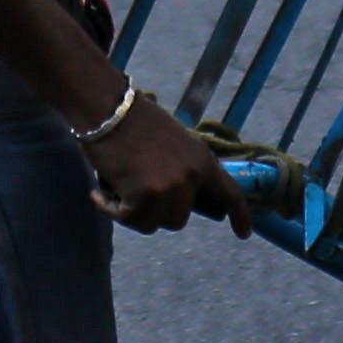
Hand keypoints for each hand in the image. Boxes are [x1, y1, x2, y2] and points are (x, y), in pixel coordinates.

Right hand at [82, 91, 249, 234]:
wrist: (108, 109)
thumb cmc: (134, 122)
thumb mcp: (175, 142)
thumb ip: (185, 170)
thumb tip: (185, 204)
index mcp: (203, 160)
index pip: (230, 193)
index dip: (240, 215)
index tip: (243, 233)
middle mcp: (190, 177)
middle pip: (178, 219)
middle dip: (158, 210)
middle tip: (136, 191)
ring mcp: (168, 189)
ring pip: (153, 223)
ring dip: (134, 211)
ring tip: (118, 187)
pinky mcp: (143, 198)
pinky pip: (129, 220)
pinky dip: (111, 209)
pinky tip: (98, 193)